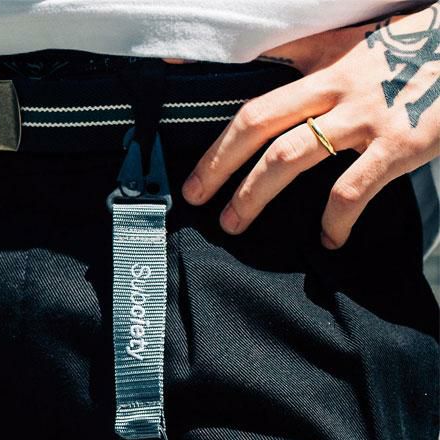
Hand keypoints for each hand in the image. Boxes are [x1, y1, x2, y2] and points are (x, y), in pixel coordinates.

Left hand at [164, 3, 439, 248]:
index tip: (184, 154)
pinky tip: (329, 239)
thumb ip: (307, 54)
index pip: (256, 96)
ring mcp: (366, 116)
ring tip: (234, 224)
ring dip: (255, 195)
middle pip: (258, 127)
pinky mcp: (400, 143)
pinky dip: (335, 219)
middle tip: (195, 198)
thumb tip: (262, 60)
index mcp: (324, 66)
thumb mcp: (356, 42)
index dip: (216, 124)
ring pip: (291, 157)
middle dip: (218, 165)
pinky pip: (352, 189)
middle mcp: (336, 88)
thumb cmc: (413, 51)